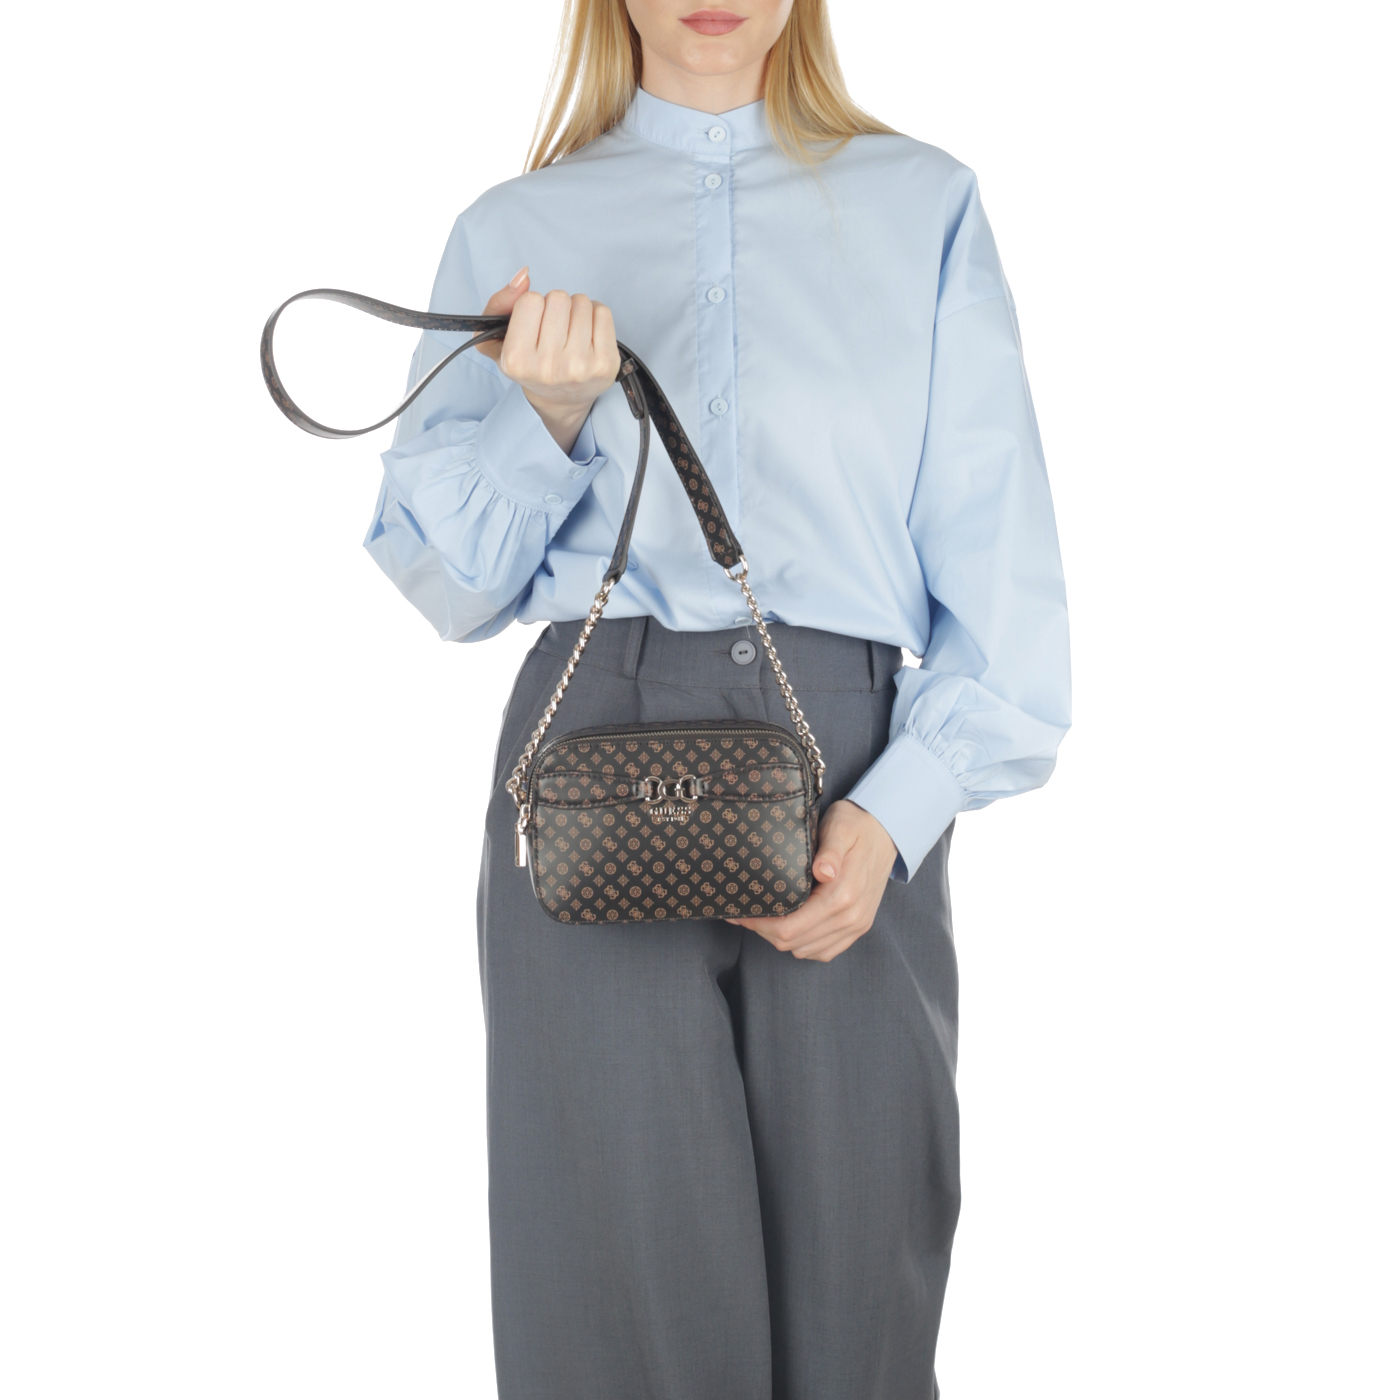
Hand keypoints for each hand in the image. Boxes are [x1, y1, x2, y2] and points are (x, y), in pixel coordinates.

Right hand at [475, 266, 620, 452]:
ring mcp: (579, 367)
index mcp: (517, 360)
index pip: (530, 300)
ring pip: (581, 302)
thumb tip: (523, 275)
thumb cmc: (531, 365)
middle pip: (558, 298)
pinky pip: (602, 312)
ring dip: (576, 309)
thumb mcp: (499, 339)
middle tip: (554, 329)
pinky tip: (587, 334)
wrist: (561, 399)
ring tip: (570, 332)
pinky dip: (595, 315)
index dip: (533, 306)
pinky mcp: (605, 364)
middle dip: (556, 306)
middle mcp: (548, 367)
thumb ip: (499, 303)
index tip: (534, 324)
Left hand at [727, 800, 897, 962]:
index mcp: (842, 896)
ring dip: (781, 938)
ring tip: (763, 917)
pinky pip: (824, 951)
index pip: (790, 927)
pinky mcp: (858, 928)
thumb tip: (823, 871)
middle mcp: (851, 918)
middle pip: (793, 942)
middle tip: (744, 912)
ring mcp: (856, 926)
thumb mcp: (841, 827)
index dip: (759, 924)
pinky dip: (802, 945)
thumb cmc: (857, 825)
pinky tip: (790, 926)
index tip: (739, 910)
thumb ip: (831, 850)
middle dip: (763, 931)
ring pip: (805, 950)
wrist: (889, 832)